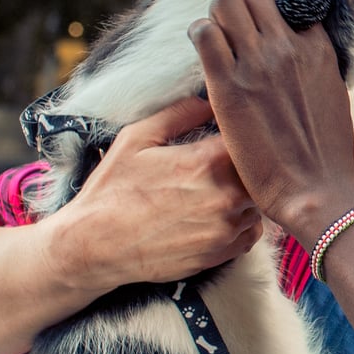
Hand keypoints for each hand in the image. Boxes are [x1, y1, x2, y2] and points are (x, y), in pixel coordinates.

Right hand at [50, 95, 262, 294]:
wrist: (95, 246)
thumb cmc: (112, 190)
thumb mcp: (137, 138)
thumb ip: (180, 113)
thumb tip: (209, 100)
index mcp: (208, 161)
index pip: (250, 141)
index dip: (242, 136)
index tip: (231, 136)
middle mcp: (226, 196)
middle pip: (259, 173)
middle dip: (244, 166)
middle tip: (222, 164)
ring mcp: (226, 228)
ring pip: (257, 203)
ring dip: (244, 195)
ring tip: (215, 190)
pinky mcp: (222, 254)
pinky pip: (251, 232)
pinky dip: (241, 222)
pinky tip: (217, 214)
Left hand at [190, 0, 353, 245]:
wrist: (317, 190)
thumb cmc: (326, 154)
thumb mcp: (333, 93)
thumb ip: (315, 65)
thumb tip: (301, 51)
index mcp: (318, 48)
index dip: (270, 9)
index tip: (261, 25)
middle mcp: (289, 46)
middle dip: (239, 2)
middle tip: (232, 27)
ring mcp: (259, 63)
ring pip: (226, 1)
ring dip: (216, 15)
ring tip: (216, 38)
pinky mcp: (229, 85)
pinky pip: (204, 34)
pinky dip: (200, 34)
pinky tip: (204, 51)